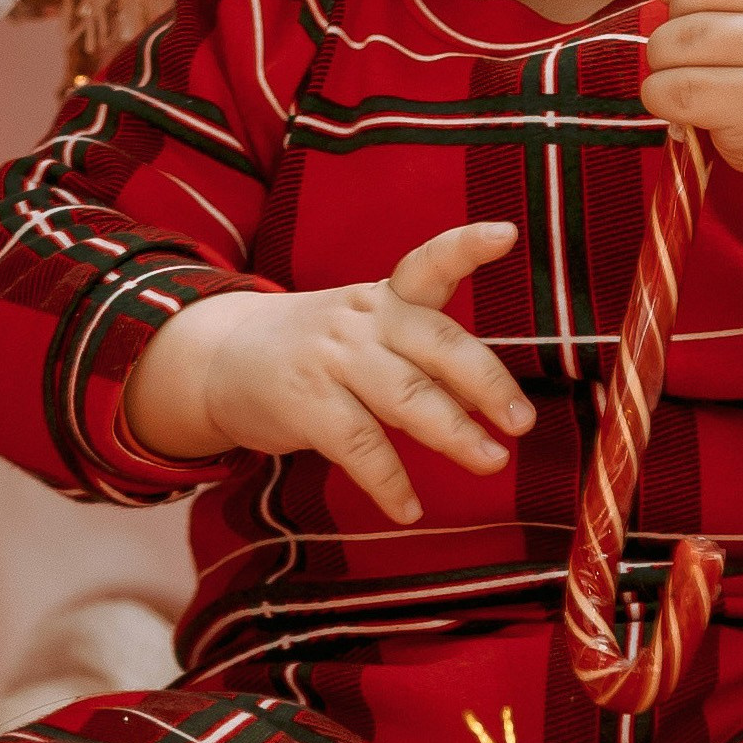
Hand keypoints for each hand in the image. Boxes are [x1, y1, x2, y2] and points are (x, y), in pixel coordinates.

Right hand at [122, 222, 531, 523]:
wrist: (220, 358)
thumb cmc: (318, 351)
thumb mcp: (367, 332)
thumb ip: (423, 357)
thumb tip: (487, 403)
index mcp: (387, 296)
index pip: (429, 263)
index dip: (466, 247)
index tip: (507, 233)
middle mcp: (364, 318)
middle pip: (437, 344)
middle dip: (487, 382)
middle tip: (522, 421)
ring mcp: (333, 358)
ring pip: (407, 397)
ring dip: (454, 434)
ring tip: (492, 461)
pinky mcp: (305, 403)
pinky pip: (360, 446)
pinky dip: (389, 483)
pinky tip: (409, 509)